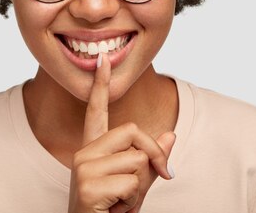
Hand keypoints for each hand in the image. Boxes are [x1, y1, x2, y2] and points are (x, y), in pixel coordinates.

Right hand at [67, 53, 175, 212]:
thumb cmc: (111, 210)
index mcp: (93, 149)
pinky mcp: (87, 185)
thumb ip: (152, 159)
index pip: (97, 110)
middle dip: (152, 157)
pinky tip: (114, 209)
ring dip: (140, 187)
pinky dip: (132, 201)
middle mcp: (84, 152)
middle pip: (134, 131)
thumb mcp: (136, 183)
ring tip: (121, 202)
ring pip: (137, 160)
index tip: (103, 59)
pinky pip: (132, 182)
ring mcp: (83, 167)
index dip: (101, 85)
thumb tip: (172, 134)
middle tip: (146, 184)